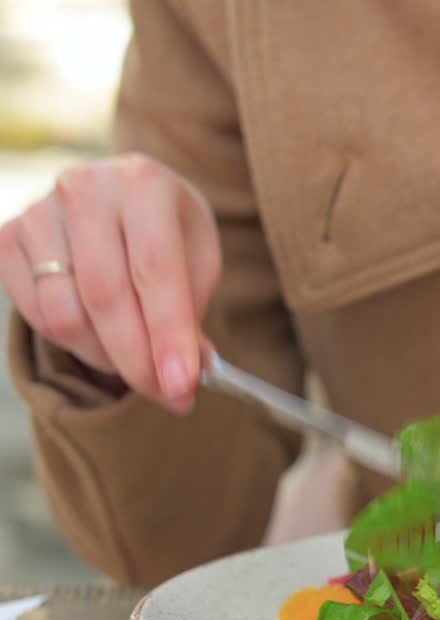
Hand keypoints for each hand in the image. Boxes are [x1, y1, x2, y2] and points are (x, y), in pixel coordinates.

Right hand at [0, 154, 221, 412]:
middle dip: (138, 360)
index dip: (168, 336)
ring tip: (136, 360)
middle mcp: (86, 188)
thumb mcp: (200, 260)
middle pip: (105, 297)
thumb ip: (192, 312)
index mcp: (145, 183)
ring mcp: (39, 211)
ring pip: (65, 314)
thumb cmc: (169, 232)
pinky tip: (101, 337)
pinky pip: (34, 313)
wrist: (124, 196)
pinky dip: (72, 341)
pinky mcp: (8, 237)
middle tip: (166, 396)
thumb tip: (187, 372)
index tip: (183, 388)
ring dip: (105, 356)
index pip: (154, 271)